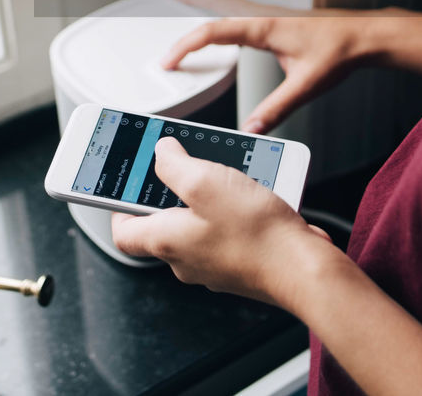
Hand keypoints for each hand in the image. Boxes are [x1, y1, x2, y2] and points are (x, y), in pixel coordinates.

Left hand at [110, 137, 337, 306]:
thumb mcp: (205, 181)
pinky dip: (236, 210)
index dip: (117, 206)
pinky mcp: (242, 263)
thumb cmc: (256, 233)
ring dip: (210, 196)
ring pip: (200, 223)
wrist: (304, 269)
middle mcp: (186, 259)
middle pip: (164, 222)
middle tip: (185, 164)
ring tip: (228, 174)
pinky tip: (254, 193)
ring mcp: (215, 264)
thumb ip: (174, 164)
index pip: (123, 231)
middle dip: (173, 190)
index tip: (125, 183)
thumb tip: (161, 153)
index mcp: (166, 241)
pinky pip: (230, 230)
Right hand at [163, 0, 374, 132]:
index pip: (214, 32)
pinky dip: (228, 12)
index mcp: (264, 27)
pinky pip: (244, 12)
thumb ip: (276, 108)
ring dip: (208, 1)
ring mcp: (273, 17)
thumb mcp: (305, 85)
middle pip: (218, 3)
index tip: (170, 60)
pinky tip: (230, 25)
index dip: (187, 46)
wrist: (366, 35)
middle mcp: (265, 17)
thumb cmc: (341, 51)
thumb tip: (251, 127)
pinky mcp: (281, 21)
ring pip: (231, 4)